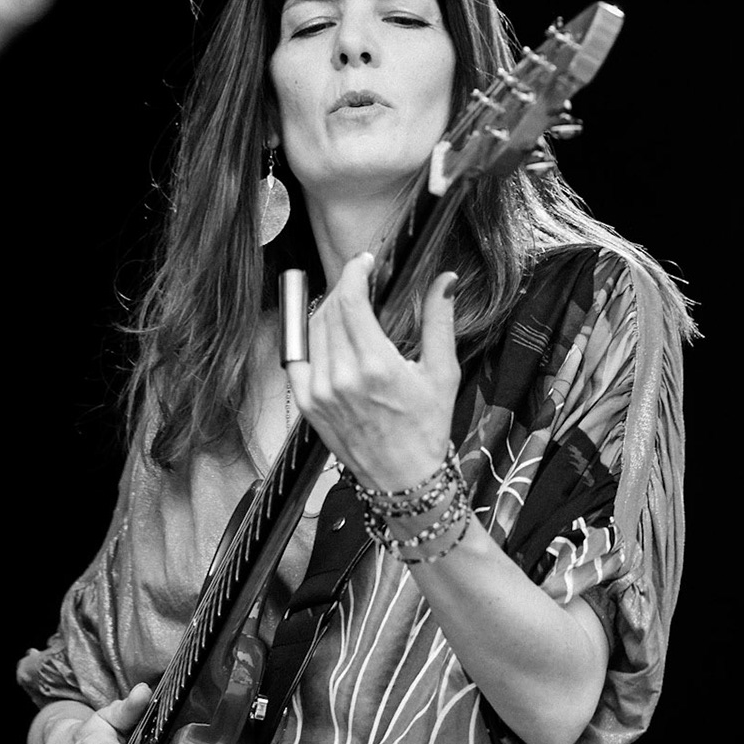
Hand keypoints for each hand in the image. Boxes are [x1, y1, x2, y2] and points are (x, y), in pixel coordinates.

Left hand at [290, 252, 460, 490]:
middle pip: (331, 309)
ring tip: (349, 309)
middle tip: (361, 282)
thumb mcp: (442, 373)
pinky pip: (298, 356)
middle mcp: (342, 377)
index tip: (364, 263)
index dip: (354, 272)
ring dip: (329, 309)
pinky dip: (309, 338)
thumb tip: (445, 281)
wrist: (403, 480)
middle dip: (344, 287)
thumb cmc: (427, 429)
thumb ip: (440, 322)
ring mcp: (320, 392)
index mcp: (377, 366)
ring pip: (313, 329)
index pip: (351, 300)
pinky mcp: (308, 404)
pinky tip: (326, 334)